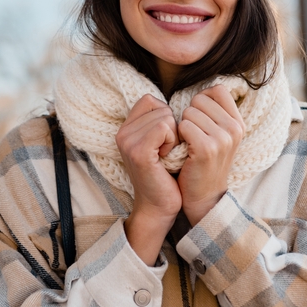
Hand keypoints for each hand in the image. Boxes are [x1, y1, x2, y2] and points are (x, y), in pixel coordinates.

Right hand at [117, 94, 181, 264]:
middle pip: (160, 107)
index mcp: (126, 128)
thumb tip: (184, 102)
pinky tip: (167, 158)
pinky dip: (172, 141)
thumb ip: (160, 121)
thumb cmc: (166, 174)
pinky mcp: (138, 151)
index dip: (166, 116)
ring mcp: (128, 142)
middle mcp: (123, 133)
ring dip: (174, 136)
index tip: (165, 141)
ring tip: (166, 156)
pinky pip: (164, 128)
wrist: (159, 206)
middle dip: (173, 128)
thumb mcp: (160, 143)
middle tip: (166, 152)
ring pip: (165, 117)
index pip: (150, 100)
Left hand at [177, 85, 244, 225]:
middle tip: (193, 136)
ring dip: (182, 126)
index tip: (200, 120)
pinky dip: (178, 136)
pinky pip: (183, 126)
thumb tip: (204, 88)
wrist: (204, 197)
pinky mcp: (207, 149)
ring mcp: (223, 139)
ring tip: (189, 144)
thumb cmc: (204, 162)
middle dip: (190, 114)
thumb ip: (215, 112)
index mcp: (239, 123)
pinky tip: (183, 150)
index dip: (202, 100)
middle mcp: (235, 128)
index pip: (218, 90)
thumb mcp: (219, 135)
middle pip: (200, 99)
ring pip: (189, 112)